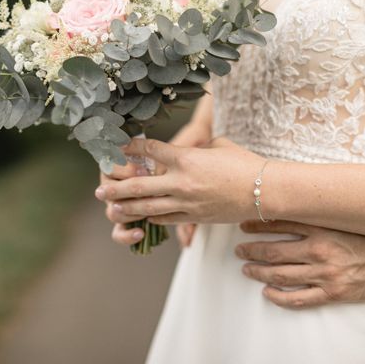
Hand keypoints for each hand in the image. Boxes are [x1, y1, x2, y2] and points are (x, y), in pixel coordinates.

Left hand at [96, 137, 264, 224]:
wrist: (265, 191)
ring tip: (111, 209)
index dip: (132, 148)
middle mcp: (182, 181)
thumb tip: (190, 150)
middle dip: (117, 187)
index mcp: (187, 158)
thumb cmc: (245, 164)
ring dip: (127, 208)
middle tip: (99, 189)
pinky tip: (143, 216)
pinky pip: (167, 218)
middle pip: (140, 185)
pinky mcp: (195, 217)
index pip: (151, 151)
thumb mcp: (219, 146)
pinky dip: (152, 217)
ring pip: (148, 207)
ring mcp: (187, 202)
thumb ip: (198, 149)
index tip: (119, 146)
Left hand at [234, 220, 364, 308]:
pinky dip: (280, 297)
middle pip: (275, 251)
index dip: (258, 224)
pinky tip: (268, 293)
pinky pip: (300, 298)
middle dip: (252, 250)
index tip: (243, 223)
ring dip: (259, 272)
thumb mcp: (347, 213)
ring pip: (282, 275)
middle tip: (239, 249)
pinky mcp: (334, 292)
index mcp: (323, 226)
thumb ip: (323, 208)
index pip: (280, 223)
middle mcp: (320, 249)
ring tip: (246, 269)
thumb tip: (300, 196)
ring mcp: (326, 273)